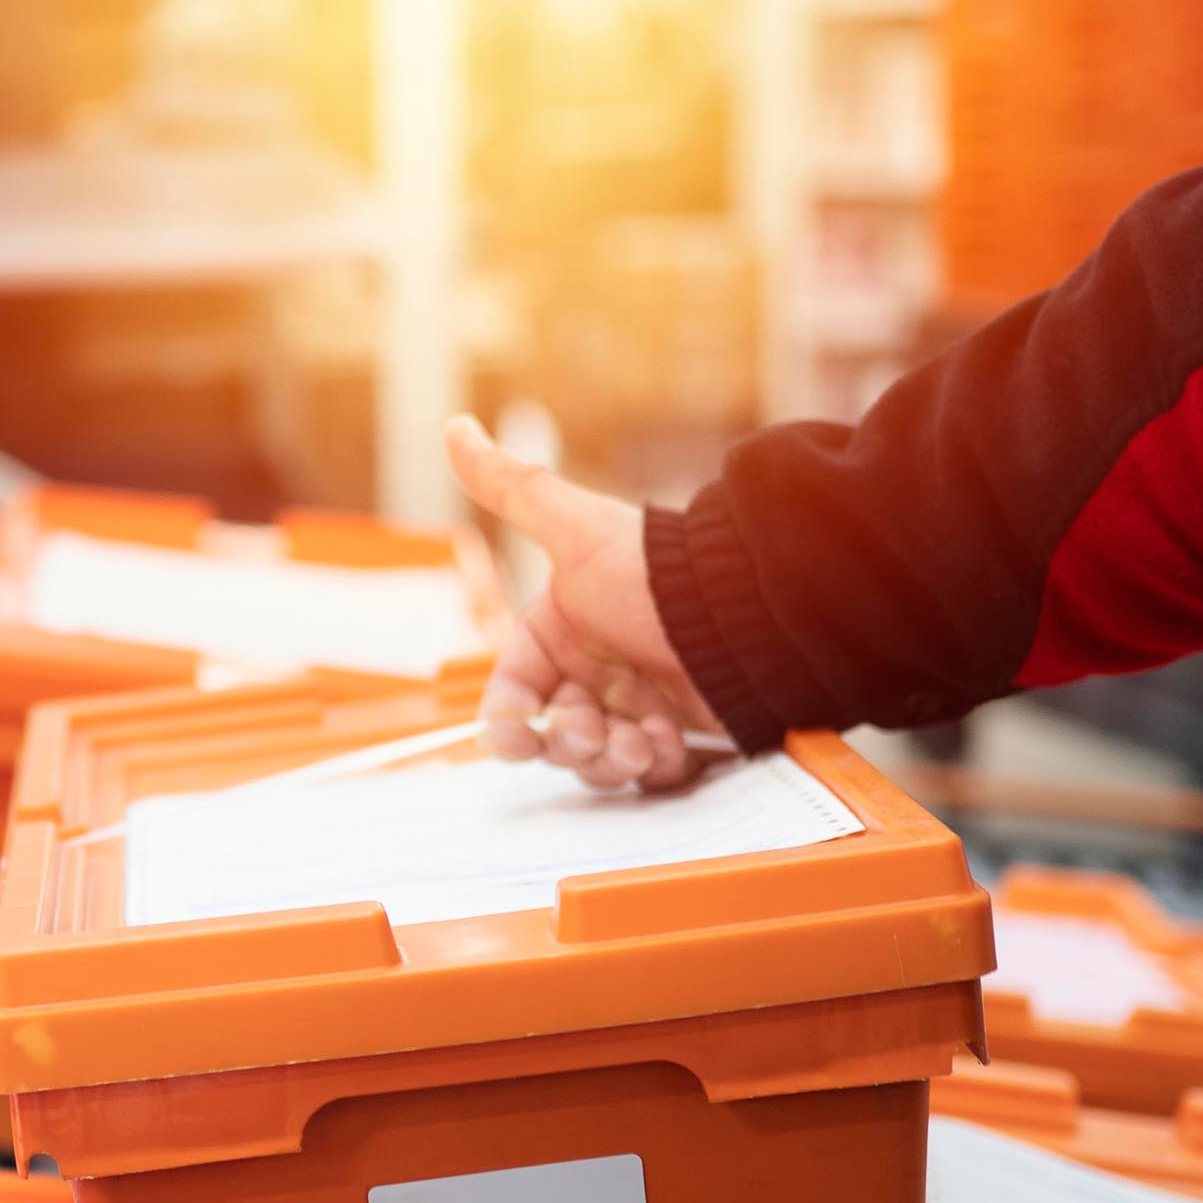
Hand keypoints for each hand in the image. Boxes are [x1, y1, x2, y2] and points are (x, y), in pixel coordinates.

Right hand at [448, 414, 718, 791]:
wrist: (749, 611)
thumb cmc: (655, 574)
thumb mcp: (574, 531)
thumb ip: (509, 488)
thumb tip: (454, 429)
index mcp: (563, 631)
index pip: (515, 691)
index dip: (509, 720)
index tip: (515, 738)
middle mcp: (599, 670)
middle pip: (555, 733)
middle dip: (568, 741)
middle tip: (593, 734)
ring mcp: (641, 704)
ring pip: (600, 760)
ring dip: (609, 759)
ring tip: (638, 742)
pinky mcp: (683, 735)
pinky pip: (651, 774)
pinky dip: (654, 767)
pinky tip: (669, 745)